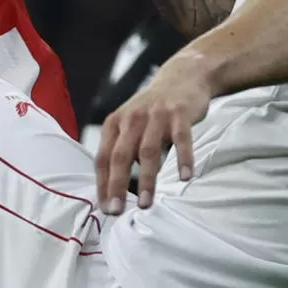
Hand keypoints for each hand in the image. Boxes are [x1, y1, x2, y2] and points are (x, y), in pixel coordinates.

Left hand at [95, 52, 210, 212]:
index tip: (105, 208)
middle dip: (117, 185)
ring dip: (147, 179)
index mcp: (115, 123)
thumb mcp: (130, 123)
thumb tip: (115, 189)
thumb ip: (122, 150)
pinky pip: (181, 139)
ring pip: (148, 150)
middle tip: (117, 210)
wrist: (182, 77)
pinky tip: (185, 177)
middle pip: (121, 155)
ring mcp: (156, 115)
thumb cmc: (152, 110)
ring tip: (147, 203)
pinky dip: (183, 158)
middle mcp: (132, 118)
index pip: (103, 157)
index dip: (102, 184)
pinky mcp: (180, 114)